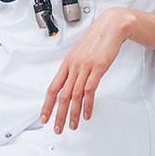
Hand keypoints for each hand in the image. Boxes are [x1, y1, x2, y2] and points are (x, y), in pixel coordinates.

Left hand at [40, 7, 132, 133]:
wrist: (110, 27)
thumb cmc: (96, 40)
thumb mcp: (80, 54)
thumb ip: (74, 69)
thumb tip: (69, 83)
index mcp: (67, 64)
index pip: (52, 88)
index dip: (47, 105)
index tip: (44, 117)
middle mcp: (73, 67)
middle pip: (62, 95)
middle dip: (58, 114)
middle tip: (57, 128)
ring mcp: (85, 67)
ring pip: (75, 95)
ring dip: (73, 113)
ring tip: (73, 125)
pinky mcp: (98, 68)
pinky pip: (90, 90)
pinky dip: (87, 105)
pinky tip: (87, 114)